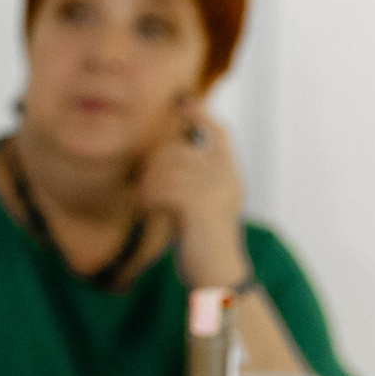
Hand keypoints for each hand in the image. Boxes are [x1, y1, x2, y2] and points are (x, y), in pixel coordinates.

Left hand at [138, 97, 246, 288]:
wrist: (218, 276)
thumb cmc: (205, 244)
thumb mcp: (202, 206)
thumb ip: (193, 181)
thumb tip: (166, 159)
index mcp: (230, 175)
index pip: (218, 134)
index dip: (200, 115)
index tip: (183, 99)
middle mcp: (227, 177)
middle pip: (180, 150)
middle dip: (155, 164)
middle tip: (145, 185)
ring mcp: (215, 189)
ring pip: (169, 167)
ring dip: (149, 183)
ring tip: (145, 200)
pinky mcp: (199, 205)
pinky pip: (164, 187)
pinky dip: (149, 196)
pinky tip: (147, 209)